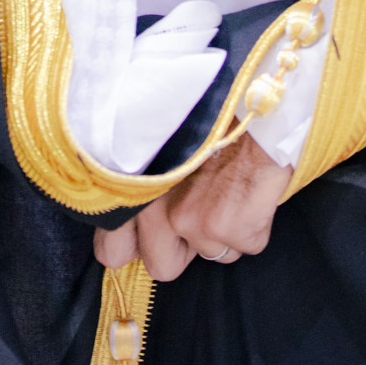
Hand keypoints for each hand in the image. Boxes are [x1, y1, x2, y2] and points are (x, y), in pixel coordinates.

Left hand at [93, 133, 291, 279]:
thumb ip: (147, 183)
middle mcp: (153, 211)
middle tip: (200, 215)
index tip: (153, 232)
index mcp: (130, 188)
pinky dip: (254, 226)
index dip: (138, 246)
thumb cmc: (208, 115)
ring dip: (224, 232)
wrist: (254, 98)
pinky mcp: (229, 230)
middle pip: (161, 266)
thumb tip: (147, 216)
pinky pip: (245, 246)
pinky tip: (254, 191)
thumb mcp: (159, 145)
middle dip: (183, 250)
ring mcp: (191, 222)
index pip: (111, 252)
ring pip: (212, 254)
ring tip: (232, 189)